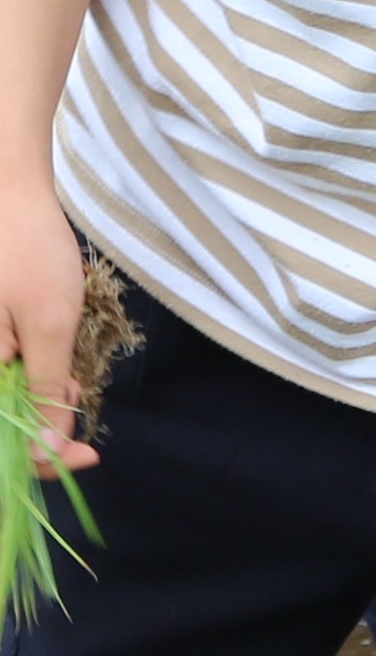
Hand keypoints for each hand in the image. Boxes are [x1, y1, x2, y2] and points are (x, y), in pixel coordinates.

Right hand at [0, 185, 94, 475]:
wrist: (9, 195)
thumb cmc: (29, 253)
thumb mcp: (49, 327)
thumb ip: (44, 392)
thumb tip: (43, 453)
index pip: (2, 445)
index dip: (39, 460)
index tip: (87, 456)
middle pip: (5, 424)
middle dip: (46, 420)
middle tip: (76, 390)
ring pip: (9, 400)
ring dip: (44, 397)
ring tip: (68, 372)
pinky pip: (6, 375)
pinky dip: (36, 374)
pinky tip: (54, 359)